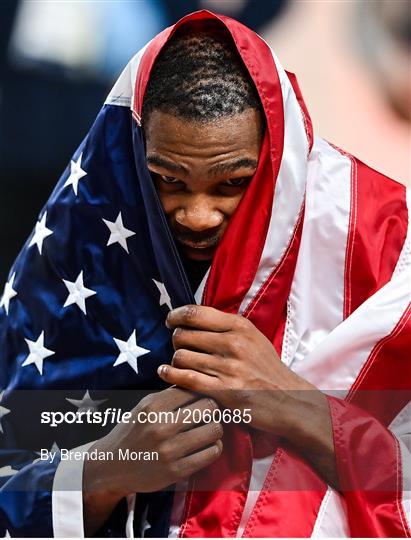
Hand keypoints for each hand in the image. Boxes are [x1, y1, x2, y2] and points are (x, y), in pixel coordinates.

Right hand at [83, 387, 222, 533]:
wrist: (112, 466)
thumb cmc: (133, 431)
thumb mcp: (145, 406)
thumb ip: (170, 395)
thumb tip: (198, 382)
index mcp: (154, 406)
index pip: (193, 390)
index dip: (201, 392)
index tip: (202, 398)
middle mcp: (161, 427)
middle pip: (209, 407)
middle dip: (213, 408)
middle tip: (209, 413)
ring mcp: (169, 450)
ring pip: (214, 430)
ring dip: (216, 428)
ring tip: (209, 429)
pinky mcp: (176, 471)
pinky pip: (210, 453)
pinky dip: (214, 447)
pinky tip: (207, 445)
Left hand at [157, 304, 315, 436]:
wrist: (289, 399)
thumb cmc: (267, 369)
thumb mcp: (253, 338)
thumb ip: (226, 327)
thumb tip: (193, 318)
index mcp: (240, 326)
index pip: (195, 313)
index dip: (176, 316)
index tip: (171, 321)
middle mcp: (234, 343)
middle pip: (183, 335)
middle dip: (176, 341)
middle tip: (181, 348)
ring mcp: (229, 368)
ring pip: (181, 356)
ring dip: (175, 361)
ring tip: (179, 364)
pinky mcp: (224, 391)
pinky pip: (185, 378)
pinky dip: (170, 375)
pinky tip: (166, 373)